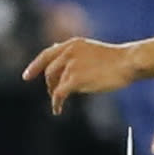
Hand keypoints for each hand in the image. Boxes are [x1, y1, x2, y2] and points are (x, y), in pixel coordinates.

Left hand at [25, 37, 143, 108]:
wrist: (127, 62)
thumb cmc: (115, 59)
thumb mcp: (91, 50)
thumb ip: (74, 53)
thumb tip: (59, 55)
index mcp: (72, 44)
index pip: (47, 54)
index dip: (35, 66)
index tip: (26, 76)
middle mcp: (68, 53)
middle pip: (49, 72)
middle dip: (50, 85)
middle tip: (54, 95)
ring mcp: (70, 65)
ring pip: (53, 84)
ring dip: (54, 95)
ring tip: (59, 104)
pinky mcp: (75, 79)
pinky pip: (58, 94)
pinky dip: (56, 103)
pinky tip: (57, 110)